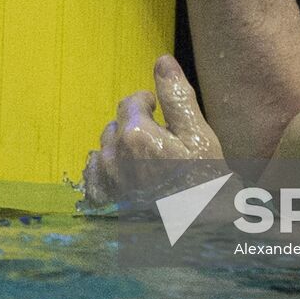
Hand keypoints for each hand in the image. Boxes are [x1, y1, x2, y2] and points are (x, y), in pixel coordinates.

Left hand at [82, 55, 224, 208]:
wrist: (197, 237)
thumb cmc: (205, 186)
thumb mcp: (200, 137)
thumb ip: (177, 97)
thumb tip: (162, 61)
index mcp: (136, 134)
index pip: (131, 103)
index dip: (146, 103)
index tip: (157, 109)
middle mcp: (113, 156)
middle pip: (117, 126)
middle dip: (134, 127)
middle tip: (158, 141)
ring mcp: (105, 182)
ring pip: (105, 151)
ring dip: (120, 150)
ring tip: (145, 162)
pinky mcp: (102, 204)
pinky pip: (94, 176)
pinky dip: (107, 172)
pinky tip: (126, 180)